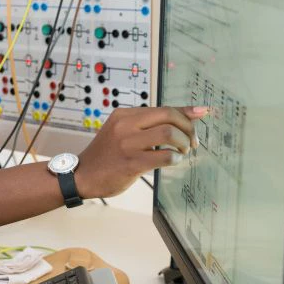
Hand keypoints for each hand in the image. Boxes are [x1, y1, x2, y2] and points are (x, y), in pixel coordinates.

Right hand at [74, 106, 208, 198]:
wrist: (82, 175)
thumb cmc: (107, 155)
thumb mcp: (124, 131)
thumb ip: (152, 123)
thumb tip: (193, 112)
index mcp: (124, 115)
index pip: (164, 108)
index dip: (186, 113)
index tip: (201, 116)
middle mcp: (125, 125)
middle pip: (169, 116)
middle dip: (188, 129)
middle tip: (191, 142)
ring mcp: (128, 144)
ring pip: (169, 134)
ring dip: (183, 144)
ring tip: (181, 152)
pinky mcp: (131, 163)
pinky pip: (164, 156)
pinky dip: (175, 159)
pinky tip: (172, 162)